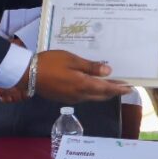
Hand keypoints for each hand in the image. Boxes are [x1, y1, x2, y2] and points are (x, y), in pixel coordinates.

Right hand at [0, 50, 131, 103]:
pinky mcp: (64, 98)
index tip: (130, 88)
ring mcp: (71, 98)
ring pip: (93, 97)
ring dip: (103, 92)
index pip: (107, 89)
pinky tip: (93, 86)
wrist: (27, 74)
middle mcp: (79, 95)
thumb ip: (90, 67)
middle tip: (124, 87)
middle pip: (101, 95)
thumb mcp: (72, 60)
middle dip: (113, 92)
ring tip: (112, 85)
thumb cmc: (50, 63)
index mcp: (83, 85)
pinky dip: (93, 92)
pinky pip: (84, 97)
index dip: (119, 89)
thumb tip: (108, 72)